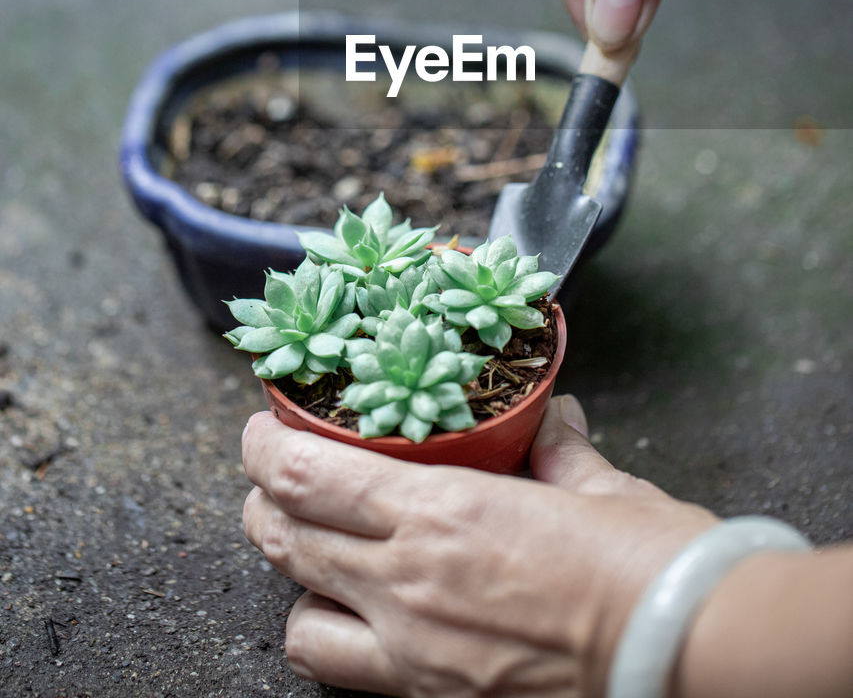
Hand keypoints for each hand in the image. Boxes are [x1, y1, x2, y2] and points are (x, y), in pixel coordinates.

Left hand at [241, 397, 713, 696]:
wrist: (690, 655)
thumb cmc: (649, 565)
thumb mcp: (598, 484)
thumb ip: (553, 447)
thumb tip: (546, 419)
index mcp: (442, 509)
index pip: (306, 473)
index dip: (265, 446)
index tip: (263, 428)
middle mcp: (408, 580)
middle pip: (282, 535)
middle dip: (264, 499)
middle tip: (277, 476)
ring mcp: (414, 650)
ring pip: (296, 610)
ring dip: (290, 570)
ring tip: (312, 546)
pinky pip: (342, 670)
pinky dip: (327, 636)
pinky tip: (357, 614)